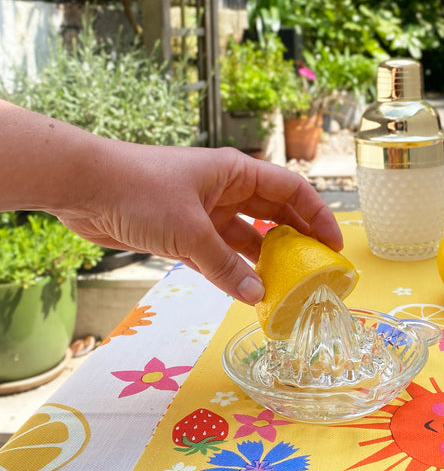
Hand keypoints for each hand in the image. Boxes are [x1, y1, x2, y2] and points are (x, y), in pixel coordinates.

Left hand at [58, 143, 342, 303]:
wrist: (84, 187)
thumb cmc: (141, 191)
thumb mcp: (191, 231)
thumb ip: (226, 266)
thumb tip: (258, 297)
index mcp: (236, 173)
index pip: (292, 190)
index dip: (318, 216)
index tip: (333, 245)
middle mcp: (226, 190)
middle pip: (274, 214)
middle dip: (296, 240)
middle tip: (315, 269)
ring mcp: (206, 211)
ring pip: (246, 237)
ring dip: (263, 260)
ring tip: (285, 286)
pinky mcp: (185, 231)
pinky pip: (219, 253)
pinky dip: (232, 270)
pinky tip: (246, 290)